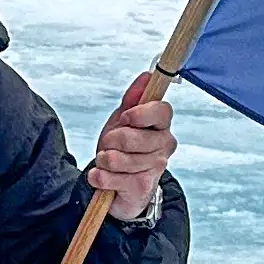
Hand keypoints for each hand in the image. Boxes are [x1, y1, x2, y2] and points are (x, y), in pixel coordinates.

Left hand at [87, 71, 175, 222]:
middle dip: (109, 140)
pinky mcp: (142, 187)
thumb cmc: (123, 148)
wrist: (121, 185)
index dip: (139, 113)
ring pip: (116, 159)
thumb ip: (133, 99)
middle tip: (110, 145)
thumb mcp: (123, 120)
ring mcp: (156, 167)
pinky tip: (104, 177)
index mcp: (162, 124)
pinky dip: (98, 177)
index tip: (126, 118)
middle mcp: (165, 145)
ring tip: (108, 162)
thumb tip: (147, 76)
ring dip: (103, 160)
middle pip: (130, 137)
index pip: (161, 111)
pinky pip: (109, 177)